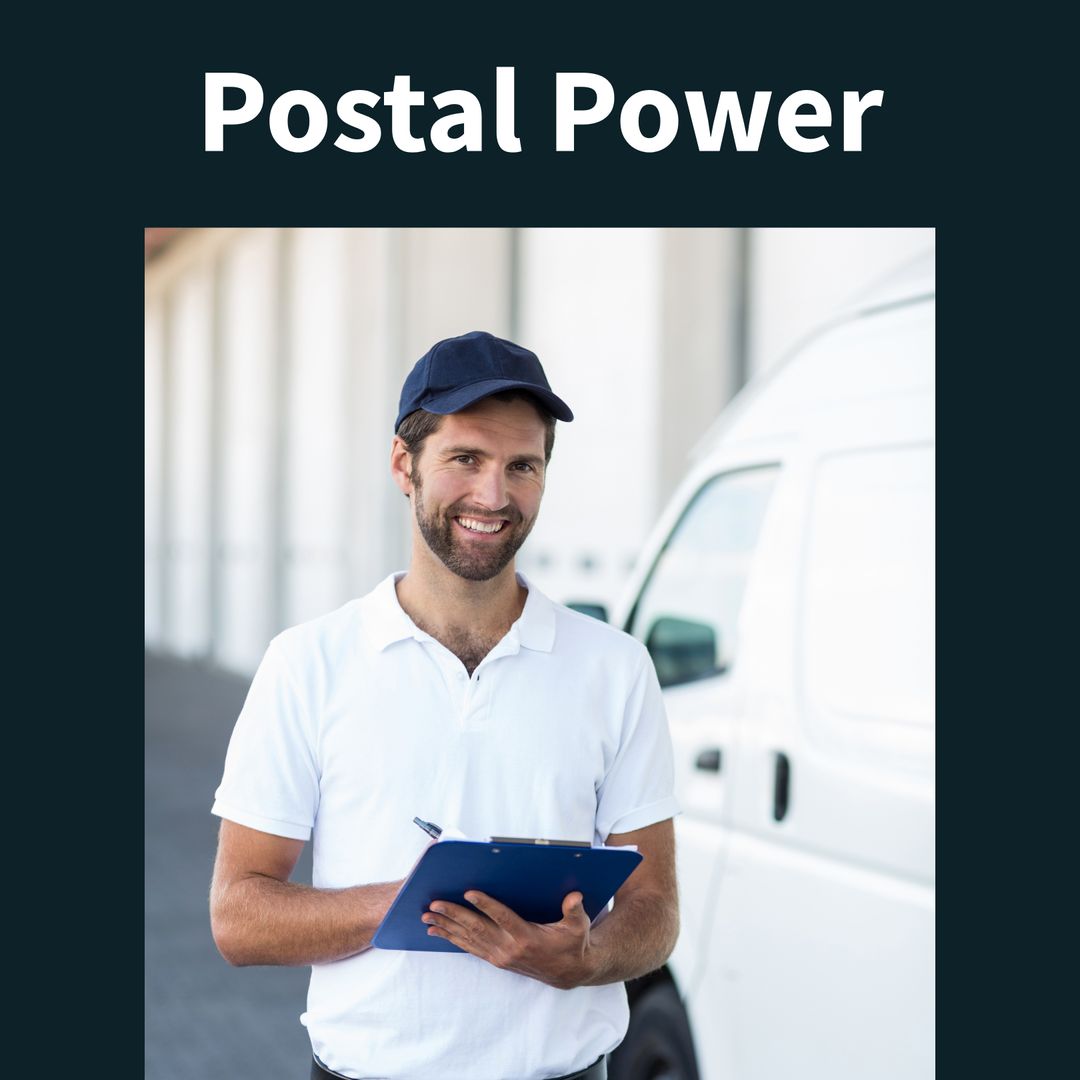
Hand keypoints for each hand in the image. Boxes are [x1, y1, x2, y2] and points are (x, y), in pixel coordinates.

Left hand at [421, 890, 593, 989]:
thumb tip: (574, 896)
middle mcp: (509, 948)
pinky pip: (469, 948)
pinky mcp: (496, 959)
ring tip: (427, 916)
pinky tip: (437, 932)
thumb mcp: (578, 926)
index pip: (502, 917)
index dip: (485, 904)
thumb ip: (574, 910)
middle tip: (434, 904)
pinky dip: (452, 939)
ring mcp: (500, 955)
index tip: (469, 892)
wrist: (568, 972)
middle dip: (454, 915)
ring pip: (468, 939)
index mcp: (527, 937)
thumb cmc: (573, 944)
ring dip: (447, 927)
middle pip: (477, 928)